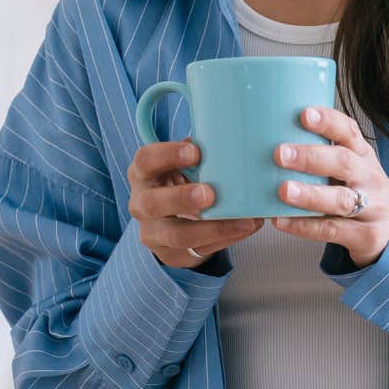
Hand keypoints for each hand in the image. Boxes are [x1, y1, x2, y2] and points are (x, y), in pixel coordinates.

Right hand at [127, 137, 263, 268]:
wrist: (172, 220)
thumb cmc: (183, 180)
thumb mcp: (183, 164)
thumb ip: (201, 151)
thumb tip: (237, 134)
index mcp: (143, 173)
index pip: (145, 160)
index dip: (167, 155)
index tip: (195, 151)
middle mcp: (141, 203)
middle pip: (152, 203)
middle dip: (181, 198)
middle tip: (210, 193)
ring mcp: (153, 232)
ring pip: (176, 235)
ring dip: (211, 228)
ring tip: (243, 220)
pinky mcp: (170, 254)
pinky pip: (198, 250)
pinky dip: (227, 239)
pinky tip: (247, 228)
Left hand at [270, 107, 388, 267]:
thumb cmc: (358, 192)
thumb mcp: (351, 168)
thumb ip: (322, 153)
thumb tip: (272, 132)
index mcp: (363, 156)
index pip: (349, 132)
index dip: (328, 122)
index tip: (304, 114)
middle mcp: (370, 179)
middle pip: (344, 163)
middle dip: (311, 157)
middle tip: (280, 154)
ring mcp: (372, 208)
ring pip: (341, 199)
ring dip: (310, 194)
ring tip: (283, 190)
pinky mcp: (366, 235)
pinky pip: (331, 229)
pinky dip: (304, 225)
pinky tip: (281, 219)